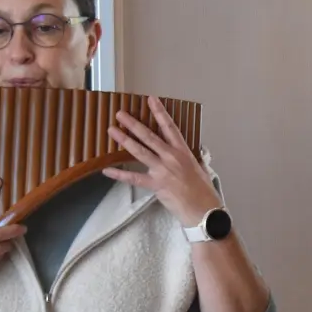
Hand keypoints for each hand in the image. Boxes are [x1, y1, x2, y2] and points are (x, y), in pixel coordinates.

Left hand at [103, 96, 223, 226]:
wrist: (204, 210)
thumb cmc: (205, 192)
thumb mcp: (202, 169)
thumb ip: (196, 159)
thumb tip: (197, 153)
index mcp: (184, 152)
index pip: (170, 127)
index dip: (160, 112)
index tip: (151, 100)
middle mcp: (172, 157)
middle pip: (149, 136)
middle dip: (134, 124)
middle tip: (120, 114)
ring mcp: (162, 170)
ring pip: (140, 151)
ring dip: (124, 140)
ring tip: (112, 131)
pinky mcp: (156, 185)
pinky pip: (134, 178)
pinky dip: (120, 174)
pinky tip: (107, 170)